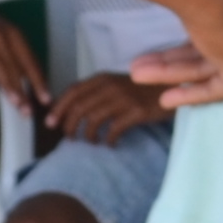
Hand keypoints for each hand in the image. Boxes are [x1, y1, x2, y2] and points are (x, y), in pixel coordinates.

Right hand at [0, 0, 43, 102]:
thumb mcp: (2, 36)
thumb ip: (13, 56)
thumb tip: (26, 81)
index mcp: (15, 37)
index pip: (30, 62)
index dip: (38, 82)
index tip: (46, 100)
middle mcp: (2, 37)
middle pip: (15, 67)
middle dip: (23, 90)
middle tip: (28, 110)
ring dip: (7, 84)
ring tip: (15, 102)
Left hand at [46, 72, 160, 145]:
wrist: (172, 88)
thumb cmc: (142, 89)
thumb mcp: (117, 84)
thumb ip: (98, 92)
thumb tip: (74, 109)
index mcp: (103, 78)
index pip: (72, 91)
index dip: (59, 108)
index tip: (51, 123)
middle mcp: (110, 86)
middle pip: (79, 107)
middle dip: (69, 125)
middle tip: (69, 138)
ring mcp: (123, 98)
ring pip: (93, 120)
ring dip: (88, 135)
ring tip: (91, 143)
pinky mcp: (136, 111)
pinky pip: (114, 129)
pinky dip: (108, 140)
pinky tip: (110, 144)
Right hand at [128, 0, 222, 111]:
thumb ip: (177, 8)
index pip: (206, 35)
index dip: (180, 51)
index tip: (153, 57)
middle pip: (202, 53)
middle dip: (167, 62)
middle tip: (137, 66)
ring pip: (204, 68)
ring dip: (169, 74)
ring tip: (136, 75)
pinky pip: (218, 89)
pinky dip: (192, 95)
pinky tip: (166, 99)